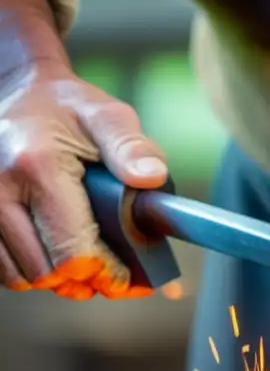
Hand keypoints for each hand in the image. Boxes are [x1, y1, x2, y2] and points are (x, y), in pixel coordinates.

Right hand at [0, 59, 167, 298]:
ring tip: (87, 266)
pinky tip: (55, 254)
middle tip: (114, 276)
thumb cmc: (65, 105)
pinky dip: (29, 270)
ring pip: (18, 276)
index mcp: (38, 167)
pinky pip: (0, 266)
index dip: (107, 274)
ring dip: (56, 280)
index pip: (72, 252)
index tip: (130, 277)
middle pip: (46, 272)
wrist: (12, 89)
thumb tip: (153, 179)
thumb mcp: (106, 115)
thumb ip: (132, 147)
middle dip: (85, 282)